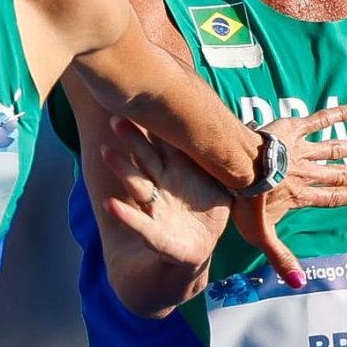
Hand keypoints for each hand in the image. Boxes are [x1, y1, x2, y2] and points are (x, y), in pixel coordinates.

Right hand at [100, 118, 231, 268]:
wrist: (203, 244)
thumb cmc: (209, 207)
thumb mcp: (223, 183)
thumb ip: (224, 161)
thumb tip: (239, 132)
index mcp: (177, 170)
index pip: (164, 143)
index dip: (156, 126)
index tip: (147, 102)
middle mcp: (162, 184)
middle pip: (145, 157)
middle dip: (132, 139)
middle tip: (117, 119)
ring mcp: (156, 207)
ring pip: (137, 184)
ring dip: (122, 169)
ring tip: (107, 152)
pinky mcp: (154, 234)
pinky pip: (138, 222)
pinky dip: (124, 215)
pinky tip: (109, 204)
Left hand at [235, 105, 346, 286]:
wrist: (236, 168)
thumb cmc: (245, 200)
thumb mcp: (260, 235)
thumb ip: (280, 257)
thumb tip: (299, 284)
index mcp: (300, 195)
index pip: (331, 197)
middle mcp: (305, 173)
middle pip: (337, 174)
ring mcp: (300, 150)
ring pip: (333, 149)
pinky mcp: (293, 129)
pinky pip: (319, 120)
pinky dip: (337, 114)